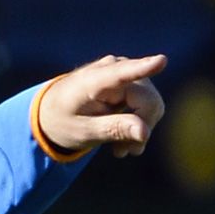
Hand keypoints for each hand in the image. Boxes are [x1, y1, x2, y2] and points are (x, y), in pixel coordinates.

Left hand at [36, 54, 166, 157]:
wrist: (53, 113)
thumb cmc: (64, 121)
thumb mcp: (83, 132)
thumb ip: (113, 129)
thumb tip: (145, 132)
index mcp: (92, 81)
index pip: (121, 73)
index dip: (143, 68)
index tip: (161, 61)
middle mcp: (113, 68)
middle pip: (148, 100)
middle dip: (142, 127)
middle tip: (125, 152)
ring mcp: (126, 71)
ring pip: (153, 103)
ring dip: (141, 128)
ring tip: (121, 148)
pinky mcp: (133, 79)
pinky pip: (149, 103)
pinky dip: (140, 123)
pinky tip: (125, 141)